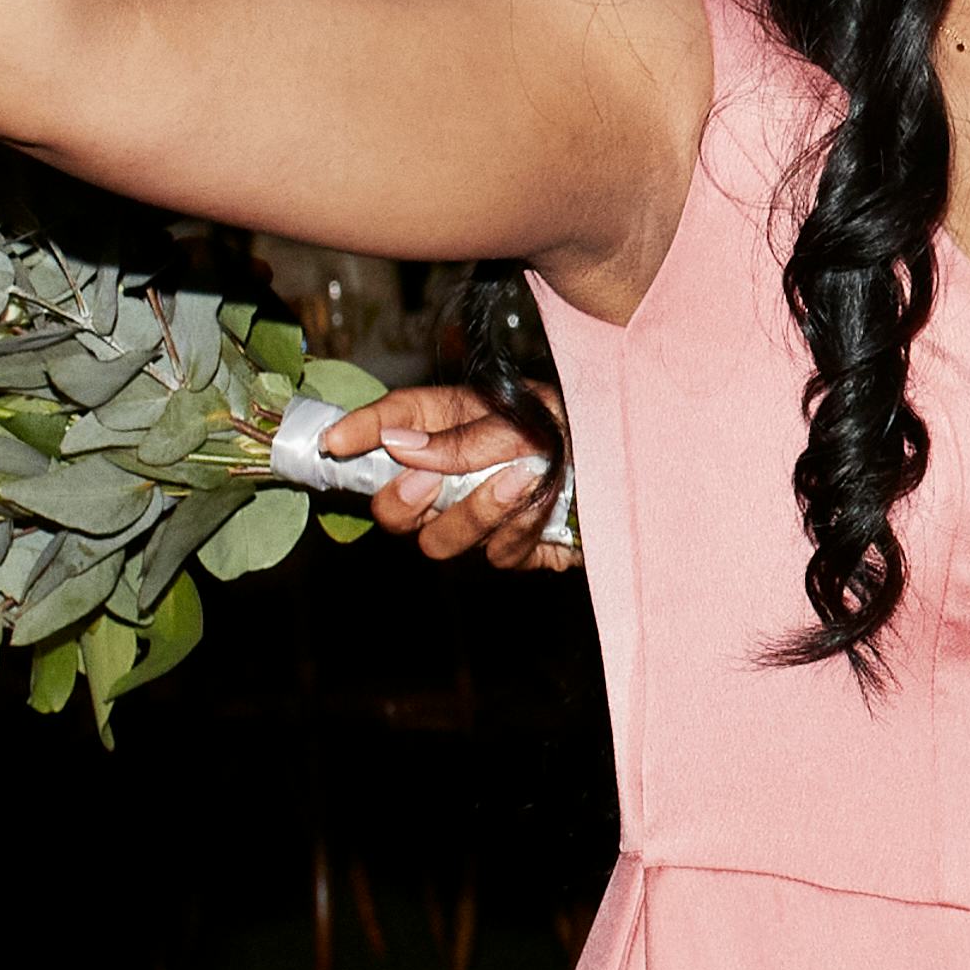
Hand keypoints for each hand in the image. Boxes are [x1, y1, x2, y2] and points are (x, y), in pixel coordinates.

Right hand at [354, 384, 578, 571]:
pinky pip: (496, 554)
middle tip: (426, 484)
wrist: (635, 468)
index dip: (357, 433)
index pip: (389, 426)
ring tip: (522, 478)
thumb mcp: (524, 415)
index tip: (335, 441)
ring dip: (476, 512)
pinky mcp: (509, 550)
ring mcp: (476, 519)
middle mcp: (452, 477)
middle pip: (391, 508)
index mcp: (448, 425)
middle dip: (401, 501)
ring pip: (437, 542)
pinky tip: (547, 504)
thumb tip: (398, 446)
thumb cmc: (578, 428)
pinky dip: (522, 526)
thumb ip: (463, 437)